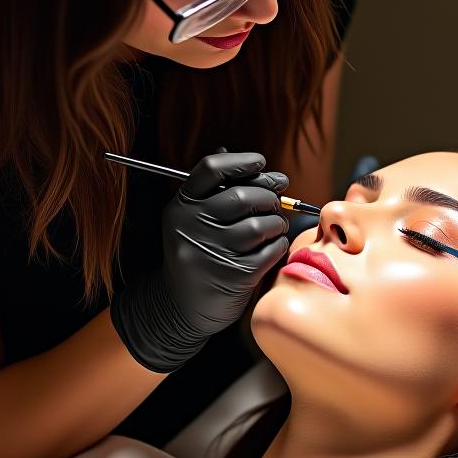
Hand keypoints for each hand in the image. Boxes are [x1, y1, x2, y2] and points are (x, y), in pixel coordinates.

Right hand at [111, 150, 289, 372]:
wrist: (180, 307)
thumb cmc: (194, 254)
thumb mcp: (190, 218)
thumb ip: (209, 187)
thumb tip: (226, 151)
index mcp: (182, 206)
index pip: (211, 169)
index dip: (242, 161)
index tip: (261, 162)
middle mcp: (193, 226)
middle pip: (241, 195)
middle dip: (268, 195)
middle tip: (276, 200)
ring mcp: (213, 251)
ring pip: (260, 224)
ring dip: (276, 222)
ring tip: (274, 225)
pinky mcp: (234, 275)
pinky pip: (270, 250)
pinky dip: (278, 245)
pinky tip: (271, 246)